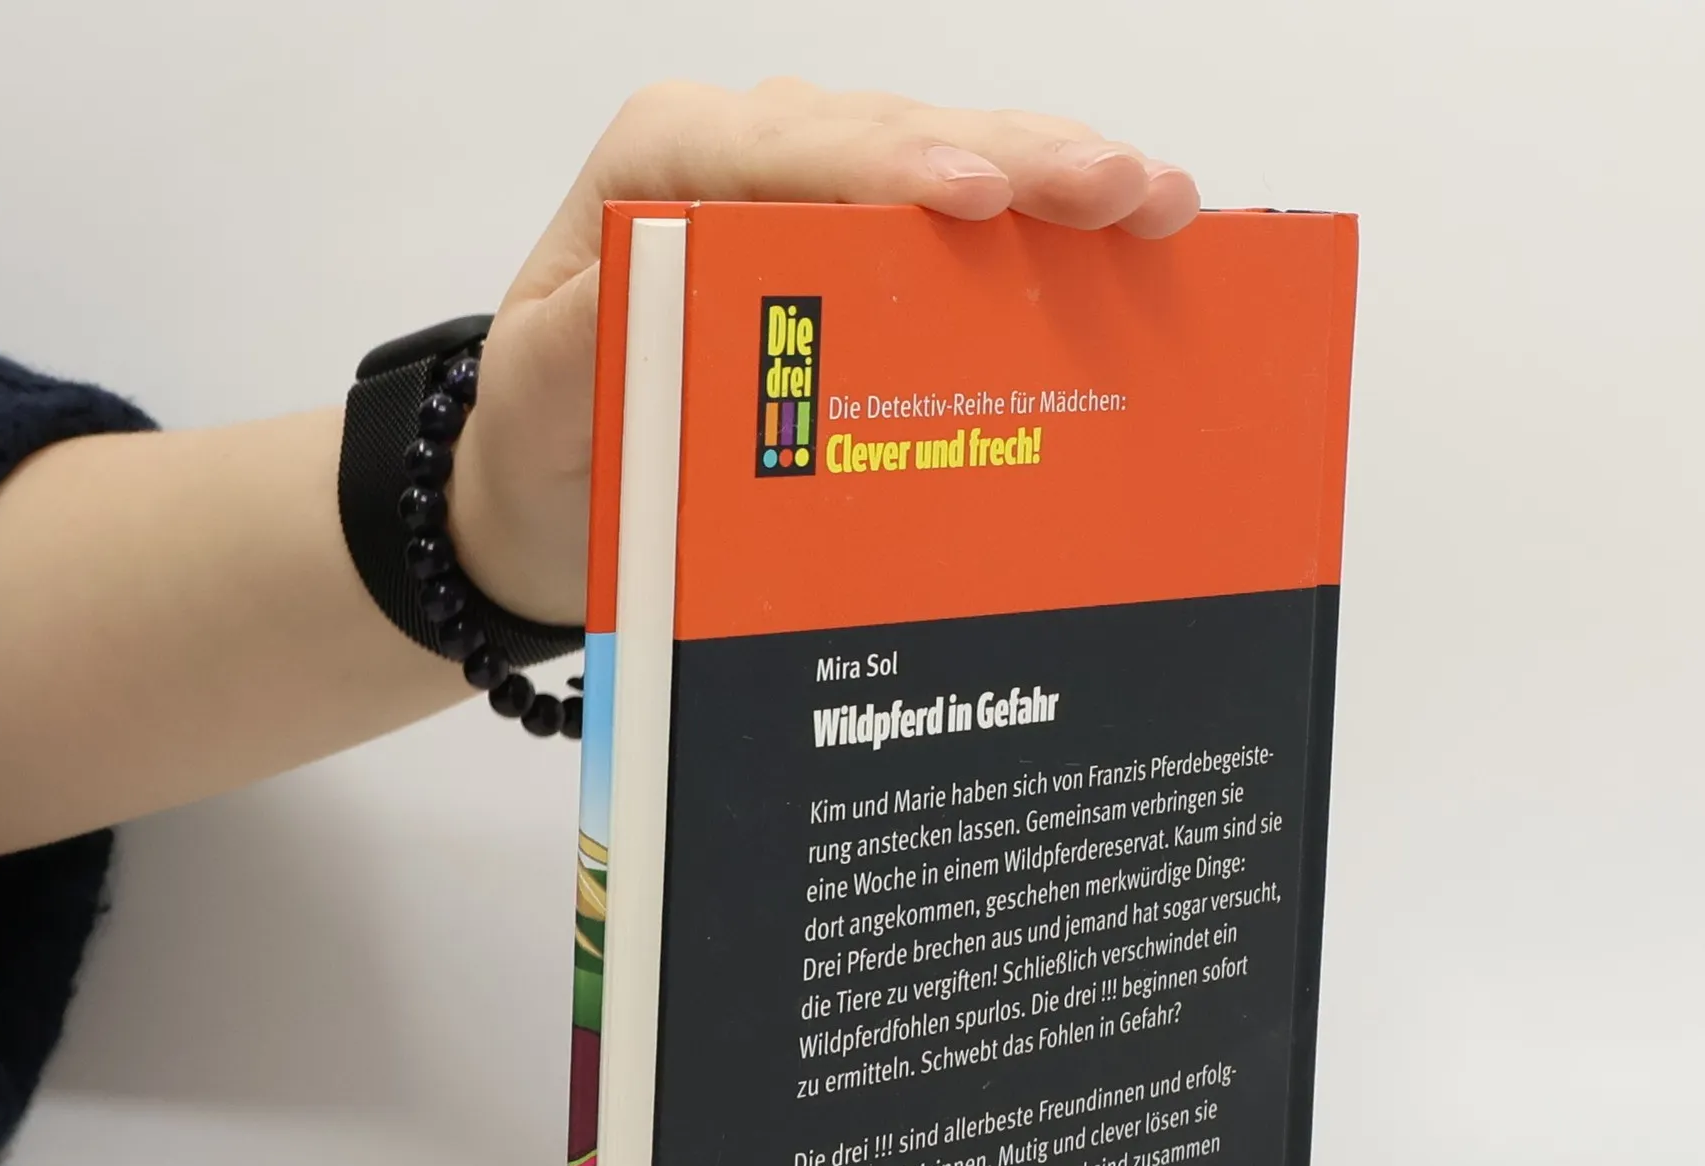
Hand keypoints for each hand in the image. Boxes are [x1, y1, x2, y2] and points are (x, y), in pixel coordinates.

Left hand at [451, 80, 1199, 623]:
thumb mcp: (547, 389)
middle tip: (1122, 189)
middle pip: (897, 141)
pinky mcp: (858, 249)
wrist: (554, 485)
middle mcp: (752, 156)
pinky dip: (1043, 231)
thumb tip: (669, 278)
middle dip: (1018, 161)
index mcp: (667, 163)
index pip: (793, 151)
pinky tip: (1124, 235)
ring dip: (1058, 181)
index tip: (977, 201)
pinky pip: (958, 224)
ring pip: (949, 164)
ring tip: (1157, 200)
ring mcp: (817, 196)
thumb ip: (598, 326)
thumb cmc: (549, 432)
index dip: (893, 168)